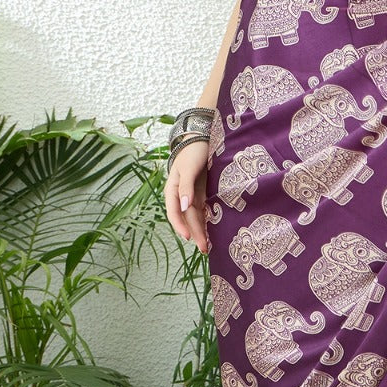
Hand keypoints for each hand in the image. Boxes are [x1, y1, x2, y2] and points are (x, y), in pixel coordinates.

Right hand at [165, 139, 211, 254]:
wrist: (202, 138)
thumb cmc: (192, 151)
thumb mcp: (187, 167)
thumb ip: (185, 186)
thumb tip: (183, 206)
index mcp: (173, 189)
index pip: (174, 212)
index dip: (180, 226)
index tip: (188, 237)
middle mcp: (181, 195)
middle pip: (187, 218)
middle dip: (195, 233)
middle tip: (204, 248)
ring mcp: (192, 195)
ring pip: (195, 217)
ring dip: (201, 231)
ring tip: (209, 246)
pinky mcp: (202, 193)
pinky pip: (204, 211)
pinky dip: (207, 221)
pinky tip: (213, 231)